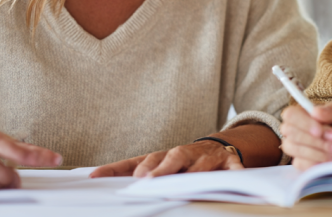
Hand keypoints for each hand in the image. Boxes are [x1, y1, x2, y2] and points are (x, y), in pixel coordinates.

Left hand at [89, 141, 242, 177]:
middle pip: (171, 158)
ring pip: (199, 164)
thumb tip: (99, 178)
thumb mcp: (162, 167)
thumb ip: (140, 173)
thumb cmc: (183, 163)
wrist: (218, 148)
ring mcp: (207, 157)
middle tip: (145, 180)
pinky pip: (232, 168)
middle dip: (158, 169)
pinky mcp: (228, 162)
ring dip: (192, 172)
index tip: (95, 176)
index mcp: (162, 156)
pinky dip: (234, 173)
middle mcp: (184, 154)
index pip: (137, 161)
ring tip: (183, 182)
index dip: (117, 168)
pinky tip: (236, 177)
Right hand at [279, 102, 331, 169]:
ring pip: (296, 150)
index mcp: (301, 113)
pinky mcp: (300, 163)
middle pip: (292, 134)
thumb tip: (316, 112)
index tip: (319, 131)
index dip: (303, 123)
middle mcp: (294, 130)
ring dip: (320, 152)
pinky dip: (319, 162)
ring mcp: (295, 148)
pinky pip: (302, 164)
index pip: (290, 115)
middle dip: (317, 140)